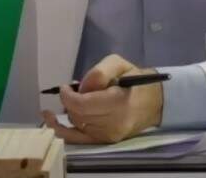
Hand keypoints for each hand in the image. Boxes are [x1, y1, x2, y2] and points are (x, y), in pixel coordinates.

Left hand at [41, 54, 162, 143]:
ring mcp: (108, 135)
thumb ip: (99, 72)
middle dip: (70, 101)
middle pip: (77, 115)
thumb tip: (80, 88)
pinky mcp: (105, 141)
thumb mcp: (119, 64)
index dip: (68, 96)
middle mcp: (112, 123)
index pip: (82, 104)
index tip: (65, 87)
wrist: (154, 102)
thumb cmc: (135, 80)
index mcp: (118, 102)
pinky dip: (62, 130)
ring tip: (73, 101)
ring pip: (75, 125)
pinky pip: (77, 139)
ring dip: (70, 111)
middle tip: (74, 91)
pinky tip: (51, 120)